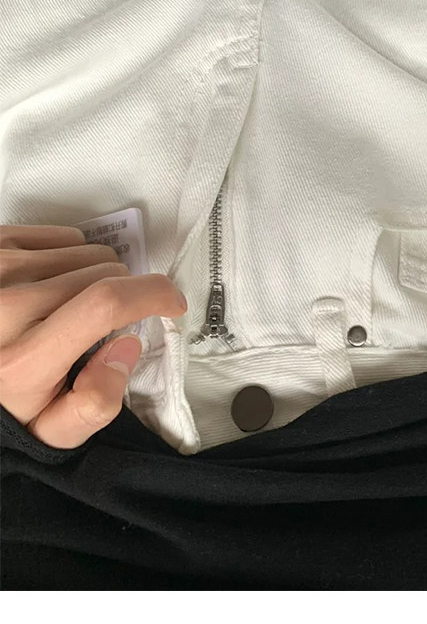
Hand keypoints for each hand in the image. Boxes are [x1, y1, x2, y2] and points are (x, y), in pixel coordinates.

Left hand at [0, 224, 186, 448]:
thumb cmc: (7, 400)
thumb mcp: (48, 430)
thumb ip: (93, 405)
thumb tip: (127, 347)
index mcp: (21, 362)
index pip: (105, 304)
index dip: (153, 294)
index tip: (172, 303)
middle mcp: (5, 309)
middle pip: (105, 274)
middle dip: (123, 295)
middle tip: (101, 324)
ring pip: (89, 250)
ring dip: (97, 275)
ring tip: (74, 306)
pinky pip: (64, 235)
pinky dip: (72, 256)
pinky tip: (55, 284)